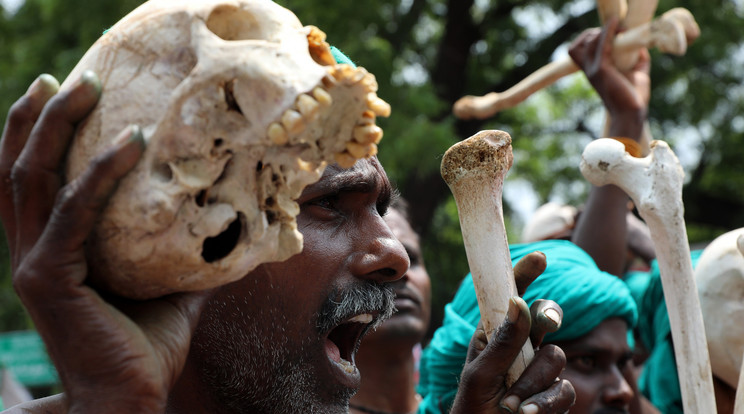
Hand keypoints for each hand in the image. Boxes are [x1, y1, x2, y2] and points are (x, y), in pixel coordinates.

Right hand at [0, 72, 210, 412]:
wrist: (132, 397)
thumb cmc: (147, 345)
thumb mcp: (169, 285)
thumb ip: (183, 250)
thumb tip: (225, 216)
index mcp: (51, 252)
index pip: (30, 184)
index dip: (36, 137)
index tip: (63, 94)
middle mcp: (32, 253)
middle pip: (20, 170)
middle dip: (40, 118)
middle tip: (71, 77)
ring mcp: (35, 265)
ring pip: (33, 180)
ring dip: (57, 127)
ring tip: (85, 86)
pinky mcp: (49, 279)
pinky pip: (74, 212)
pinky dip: (100, 173)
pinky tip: (131, 143)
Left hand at [450, 252, 574, 413]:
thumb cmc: (472, 407)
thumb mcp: (480, 373)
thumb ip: (503, 341)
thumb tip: (519, 301)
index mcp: (497, 334)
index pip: (512, 297)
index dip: (526, 274)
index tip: (539, 257)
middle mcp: (522, 347)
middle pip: (548, 317)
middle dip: (549, 316)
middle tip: (547, 322)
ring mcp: (541, 370)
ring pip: (555, 357)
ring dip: (531, 382)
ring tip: (508, 403)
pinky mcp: (555, 395)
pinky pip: (564, 390)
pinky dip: (544, 403)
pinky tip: (524, 413)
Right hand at [568, 17, 650, 139]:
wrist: (631, 114)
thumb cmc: (633, 98)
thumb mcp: (636, 75)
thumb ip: (638, 60)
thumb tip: (642, 48)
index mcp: (592, 72)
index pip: (575, 51)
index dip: (586, 40)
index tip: (607, 36)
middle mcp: (589, 71)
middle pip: (576, 46)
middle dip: (591, 35)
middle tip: (612, 33)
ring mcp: (593, 70)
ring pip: (588, 42)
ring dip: (602, 32)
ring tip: (618, 30)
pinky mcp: (602, 70)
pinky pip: (601, 45)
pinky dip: (608, 32)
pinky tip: (615, 24)